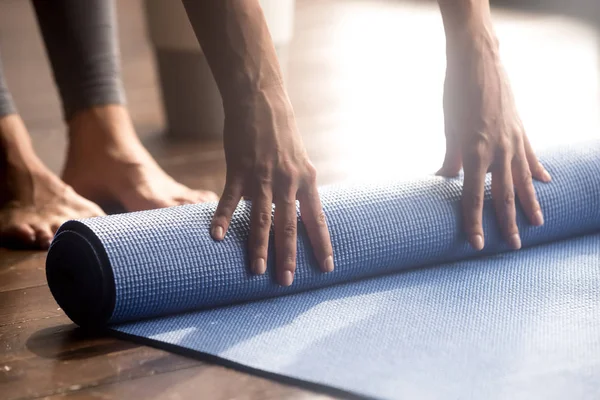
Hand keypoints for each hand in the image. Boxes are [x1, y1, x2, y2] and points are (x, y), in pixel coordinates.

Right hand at [210, 86, 333, 285]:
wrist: (261, 100)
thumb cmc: (281, 132)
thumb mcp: (299, 159)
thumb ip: (299, 186)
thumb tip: (299, 211)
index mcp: (307, 180)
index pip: (317, 219)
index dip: (322, 244)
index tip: (328, 268)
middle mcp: (288, 181)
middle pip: (289, 226)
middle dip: (289, 257)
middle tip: (287, 282)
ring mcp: (263, 176)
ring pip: (262, 219)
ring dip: (259, 247)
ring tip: (258, 270)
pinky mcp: (239, 169)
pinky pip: (230, 200)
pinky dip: (223, 219)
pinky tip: (217, 237)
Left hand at [437, 30, 550, 250]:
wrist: (477, 62)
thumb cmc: (457, 95)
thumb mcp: (449, 129)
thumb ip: (451, 158)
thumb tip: (441, 178)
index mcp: (474, 152)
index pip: (473, 198)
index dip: (474, 223)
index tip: (478, 244)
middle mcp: (498, 150)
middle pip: (503, 195)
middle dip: (508, 223)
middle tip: (514, 247)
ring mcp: (513, 140)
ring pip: (523, 179)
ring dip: (529, 203)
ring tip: (538, 223)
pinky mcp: (521, 129)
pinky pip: (531, 156)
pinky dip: (536, 171)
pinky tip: (544, 183)